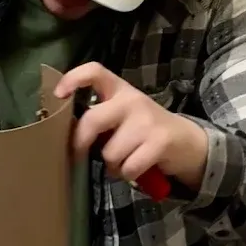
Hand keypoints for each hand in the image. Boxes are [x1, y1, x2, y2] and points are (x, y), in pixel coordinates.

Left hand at [55, 63, 208, 192]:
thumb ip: (99, 119)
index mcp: (119, 89)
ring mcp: (147, 120)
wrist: (187, 142)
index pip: (95, 71)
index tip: (58, 95)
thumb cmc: (144, 129)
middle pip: (93, 120)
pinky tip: (136, 168)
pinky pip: (128, 167)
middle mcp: (132, 99)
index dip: (73, 79)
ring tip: (123, 161)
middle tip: (79, 155)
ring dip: (112, 165)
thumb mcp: (122, 116)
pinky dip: (128, 174)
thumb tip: (64, 135)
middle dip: (80, 143)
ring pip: (110, 152)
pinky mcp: (160, 141)